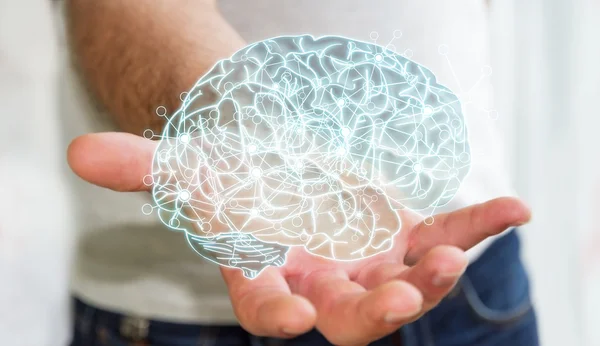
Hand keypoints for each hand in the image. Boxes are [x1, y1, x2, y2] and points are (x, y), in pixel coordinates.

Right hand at [68, 132, 530, 344]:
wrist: (275, 171)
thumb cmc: (230, 177)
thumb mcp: (189, 167)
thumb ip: (144, 168)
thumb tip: (81, 151)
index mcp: (265, 274)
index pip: (266, 308)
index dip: (273, 313)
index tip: (287, 318)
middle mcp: (320, 281)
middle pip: (348, 314)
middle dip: (372, 312)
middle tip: (396, 297)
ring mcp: (368, 262)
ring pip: (406, 281)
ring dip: (433, 272)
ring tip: (452, 251)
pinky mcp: (403, 235)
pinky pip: (445, 231)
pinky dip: (477, 223)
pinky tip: (513, 207)